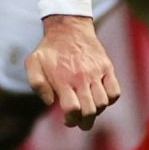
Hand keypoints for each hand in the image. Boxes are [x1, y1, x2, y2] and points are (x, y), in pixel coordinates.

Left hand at [24, 15, 119, 129]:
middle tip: (80, 122)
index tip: (68, 120)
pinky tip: (101, 97)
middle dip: (85, 123)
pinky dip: (110, 99)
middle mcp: (81, 77)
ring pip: (103, 103)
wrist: (69, 27)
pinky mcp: (107, 67)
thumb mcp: (33, 63)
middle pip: (90, 111)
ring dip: (97, 112)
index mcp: (63, 79)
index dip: (71, 120)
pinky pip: (115, 91)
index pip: (73, 109)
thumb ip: (37, 84)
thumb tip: (50, 102)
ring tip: (89, 108)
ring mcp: (96, 73)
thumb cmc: (49, 49)